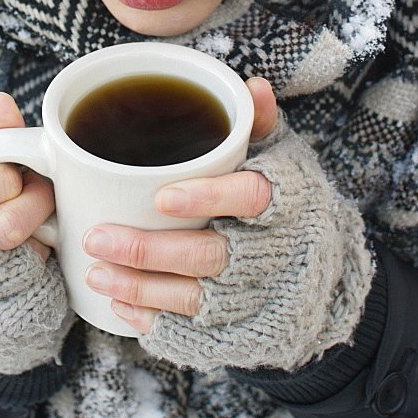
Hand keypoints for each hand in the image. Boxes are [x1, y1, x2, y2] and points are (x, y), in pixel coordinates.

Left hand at [83, 76, 277, 333]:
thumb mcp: (281, 160)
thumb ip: (258, 125)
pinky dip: (151, 320)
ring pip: (192, 298)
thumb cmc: (288, 203)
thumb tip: (251, 86)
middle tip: (97, 236)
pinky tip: (117, 303)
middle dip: (148, 251)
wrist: (323, 274)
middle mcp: (269, 254)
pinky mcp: (236, 329)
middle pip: (207, 255)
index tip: (162, 197)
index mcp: (283, 203)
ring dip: (138, 287)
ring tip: (94, 270)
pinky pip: (190, 331)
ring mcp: (252, 297)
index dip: (208, 197)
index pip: (250, 198)